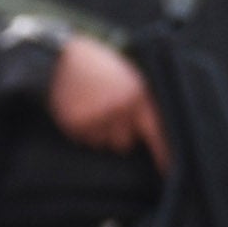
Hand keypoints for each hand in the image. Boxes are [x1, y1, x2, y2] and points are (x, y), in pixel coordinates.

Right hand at [47, 35, 168, 169]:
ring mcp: (96, 117)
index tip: (166, 169)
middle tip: (107, 115)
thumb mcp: (128, 78)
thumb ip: (140, 104)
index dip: (162, 153)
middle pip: (124, 144)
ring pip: (101, 143)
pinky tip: (77, 108)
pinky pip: (81, 139)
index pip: (155, 132)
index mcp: (136, 96)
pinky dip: (80, 129)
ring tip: (90, 108)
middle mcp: (119, 109)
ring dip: (97, 132)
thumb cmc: (98, 67)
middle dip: (117, 134)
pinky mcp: (75, 123)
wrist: (61, 57)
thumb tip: (148, 133)